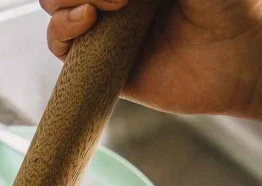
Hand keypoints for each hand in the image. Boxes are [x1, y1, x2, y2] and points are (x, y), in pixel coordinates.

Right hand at [41, 0, 261, 118]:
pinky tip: (85, 25)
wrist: (242, 60)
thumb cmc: (229, 5)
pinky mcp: (99, 66)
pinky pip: (62, 49)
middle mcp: (116, 1)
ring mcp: (105, 31)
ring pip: (56, 12)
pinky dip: (60, 34)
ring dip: (64, 5)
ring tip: (96, 12)